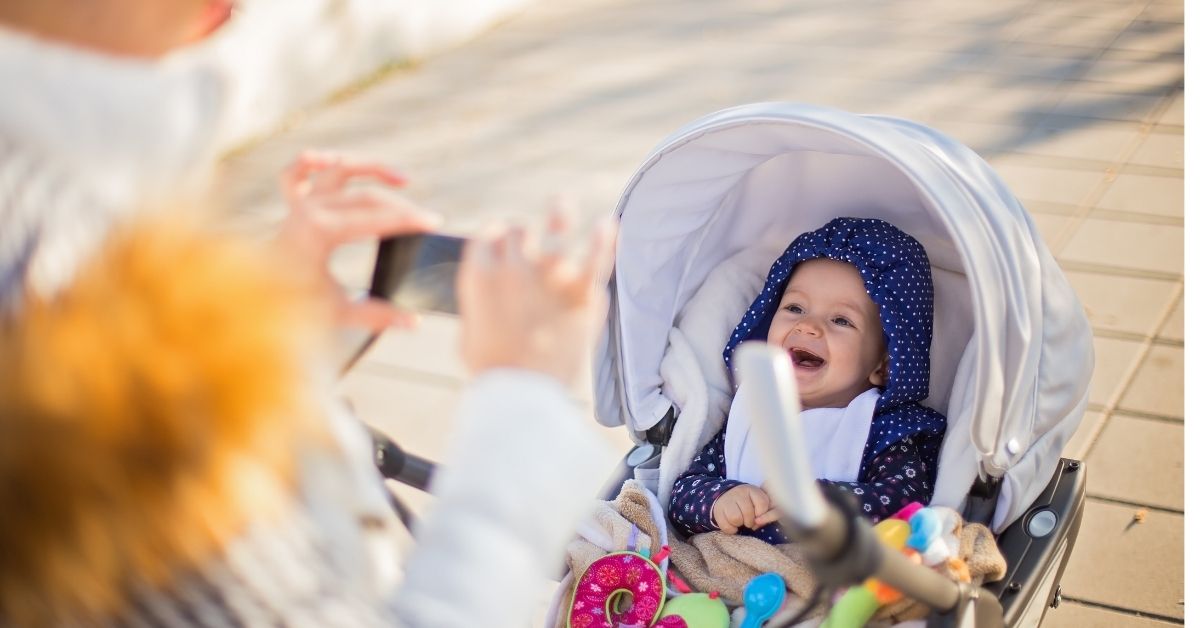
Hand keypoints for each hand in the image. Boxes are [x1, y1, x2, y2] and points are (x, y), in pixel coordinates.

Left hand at [276, 152, 440, 330]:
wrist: (251, 298)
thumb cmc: (292, 304)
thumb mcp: (337, 312)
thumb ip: (378, 315)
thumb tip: (414, 320)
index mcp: (319, 231)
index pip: (374, 218)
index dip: (407, 219)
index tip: (434, 222)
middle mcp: (308, 209)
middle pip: (366, 196)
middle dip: (400, 206)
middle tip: (426, 220)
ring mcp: (298, 202)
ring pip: (340, 168)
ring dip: (372, 168)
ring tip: (403, 179)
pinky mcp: (291, 203)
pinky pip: (297, 171)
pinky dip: (315, 161)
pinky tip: (338, 162)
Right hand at [457, 210, 615, 386]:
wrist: (519, 396)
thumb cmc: (491, 372)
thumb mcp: (468, 333)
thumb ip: (478, 304)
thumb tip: (487, 296)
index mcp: (479, 275)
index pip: (488, 235)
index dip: (495, 237)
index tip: (502, 243)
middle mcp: (512, 266)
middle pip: (519, 231)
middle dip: (523, 236)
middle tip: (531, 246)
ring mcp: (548, 276)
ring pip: (554, 229)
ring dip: (558, 213)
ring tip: (561, 205)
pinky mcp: (581, 293)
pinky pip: (596, 256)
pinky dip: (603, 239)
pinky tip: (608, 224)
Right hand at [712, 485, 774, 533]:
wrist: (726, 497)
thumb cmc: (747, 503)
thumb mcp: (757, 502)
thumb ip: (764, 512)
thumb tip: (758, 523)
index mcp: (752, 490)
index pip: (762, 503)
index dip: (762, 514)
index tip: (758, 516)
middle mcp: (739, 492)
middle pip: (748, 513)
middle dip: (750, 521)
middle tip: (747, 520)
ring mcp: (727, 500)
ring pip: (736, 519)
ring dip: (739, 524)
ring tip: (740, 521)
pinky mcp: (718, 510)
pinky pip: (726, 526)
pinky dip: (731, 529)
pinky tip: (732, 525)